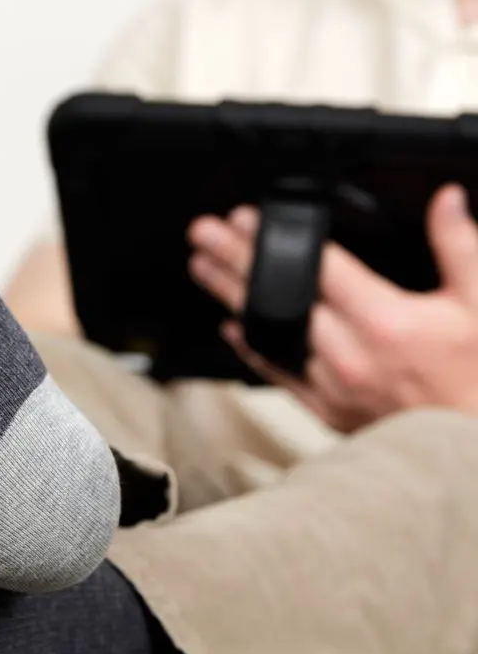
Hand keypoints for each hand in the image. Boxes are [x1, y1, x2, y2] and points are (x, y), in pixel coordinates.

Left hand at [186, 184, 477, 432]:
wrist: (472, 452)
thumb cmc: (476, 379)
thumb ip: (460, 247)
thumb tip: (446, 201)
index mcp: (385, 322)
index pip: (315, 268)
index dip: (274, 240)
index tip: (244, 219)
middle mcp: (348, 354)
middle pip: (278, 297)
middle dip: (235, 261)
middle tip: (204, 235)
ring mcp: (330, 384)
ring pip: (268, 333)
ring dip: (232, 298)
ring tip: (203, 268)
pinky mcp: (324, 408)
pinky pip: (277, 372)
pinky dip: (251, 347)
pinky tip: (230, 326)